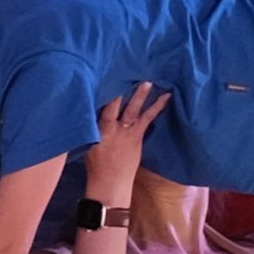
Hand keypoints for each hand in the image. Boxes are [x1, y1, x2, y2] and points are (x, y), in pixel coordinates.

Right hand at [84, 84, 169, 207]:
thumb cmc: (95, 163)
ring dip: (141, 95)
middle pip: (115, 104)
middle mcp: (111, 128)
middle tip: (128, 70)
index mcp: (96, 128)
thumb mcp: (87, 142)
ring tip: (149, 81)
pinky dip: (157, 108)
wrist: (109, 183)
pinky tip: (166, 98)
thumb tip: (89, 108)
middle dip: (121, 88)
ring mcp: (126, 132)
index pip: (99, 105)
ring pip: (133, 110)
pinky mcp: (137, 138)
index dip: (104, 89)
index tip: (107, 72)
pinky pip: (148, 120)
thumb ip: (90, 125)